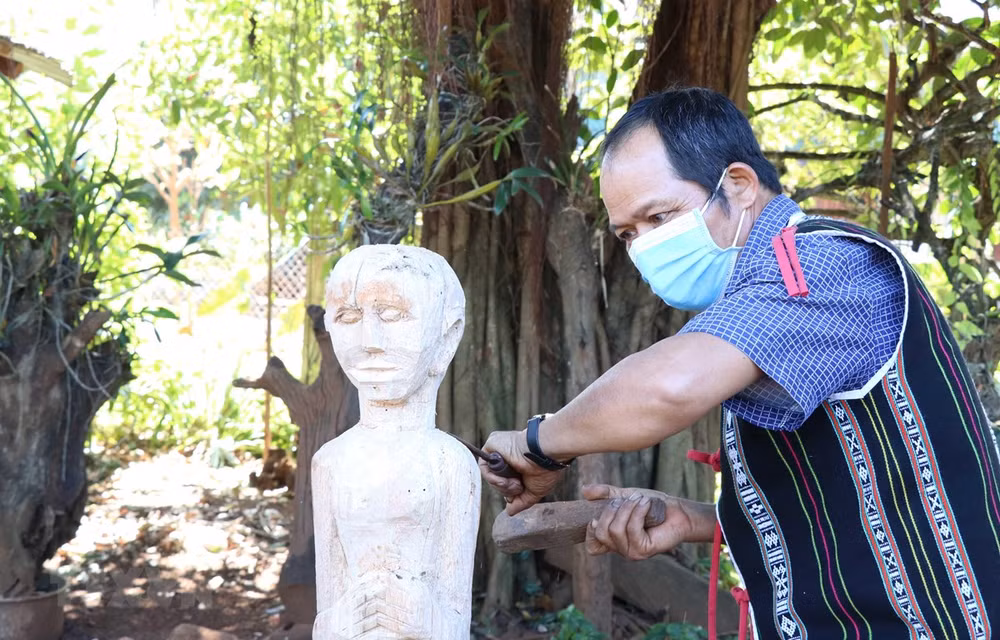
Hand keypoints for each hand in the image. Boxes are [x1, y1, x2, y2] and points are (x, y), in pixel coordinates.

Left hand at [480, 429, 564, 515]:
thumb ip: (521, 502)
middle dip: (508, 489)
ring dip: (504, 485)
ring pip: (491, 477)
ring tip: (517, 481)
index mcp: (520, 464)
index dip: (511, 491)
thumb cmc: (545, 471)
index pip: (507, 482)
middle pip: (498, 482)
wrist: (544, 456)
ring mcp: (500, 451)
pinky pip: (484, 467)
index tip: (520, 490)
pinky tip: (506, 478)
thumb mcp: (535, 492)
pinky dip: (493, 478)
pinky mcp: (492, 444)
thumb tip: (510, 512)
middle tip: (520, 485)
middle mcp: (510, 457)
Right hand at [584, 484, 709, 560]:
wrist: (676, 511)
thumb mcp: (624, 496)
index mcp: (614, 539)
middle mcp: (621, 548)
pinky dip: (638, 512)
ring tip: (640, 499)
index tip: (595, 517)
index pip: (593, 547)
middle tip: (626, 499)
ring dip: (627, 509)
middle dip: (611, 511)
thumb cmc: (650, 505)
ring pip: (615, 530)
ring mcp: (631, 552)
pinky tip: (646, 504)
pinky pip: (632, 529)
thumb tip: (584, 490)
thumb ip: (604, 494)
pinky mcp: (644, 550)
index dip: (589, 533)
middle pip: (601, 534)